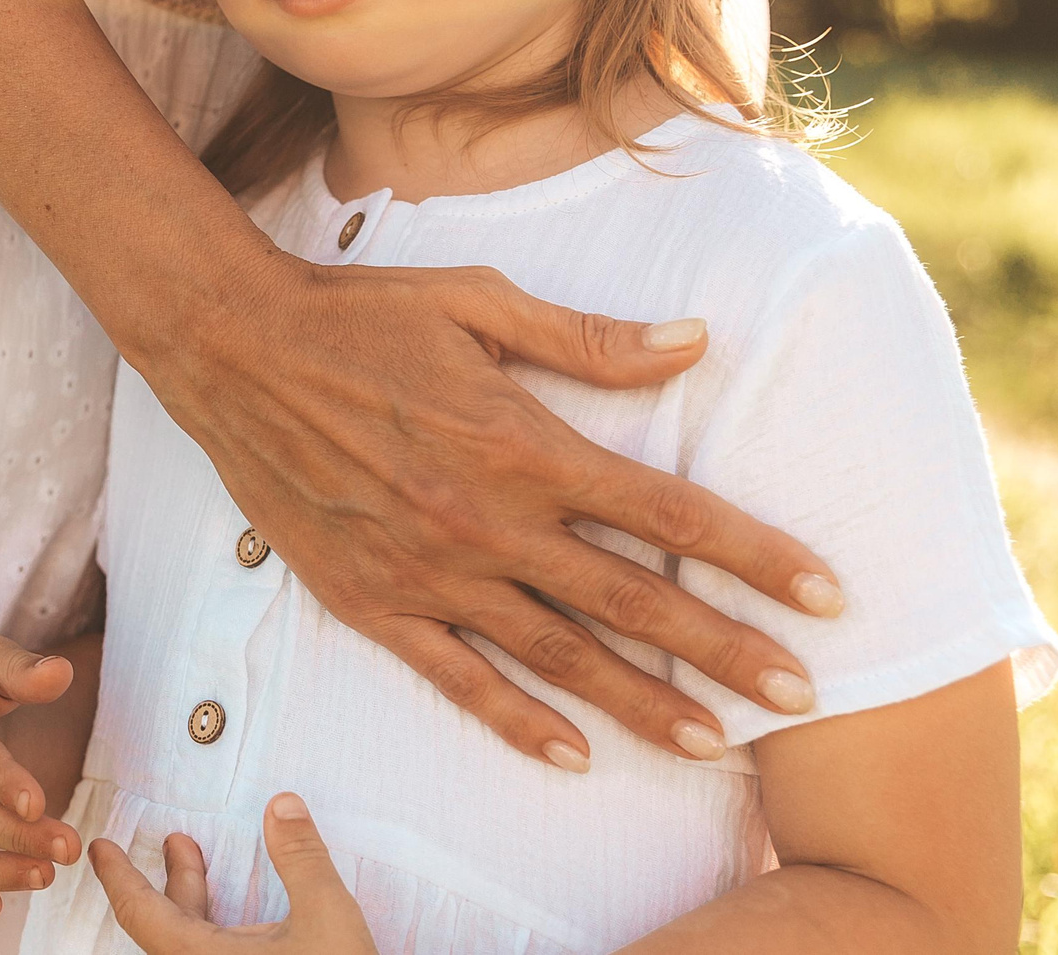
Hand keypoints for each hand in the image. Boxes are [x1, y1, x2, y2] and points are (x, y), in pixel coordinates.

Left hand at [89, 794, 376, 952]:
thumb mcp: (328, 918)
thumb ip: (301, 859)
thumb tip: (283, 804)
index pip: (140, 914)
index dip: (117, 877)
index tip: (101, 849)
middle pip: (164, 926)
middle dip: (172, 879)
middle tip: (176, 840)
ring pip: (190, 944)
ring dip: (194, 902)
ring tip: (198, 857)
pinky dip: (213, 928)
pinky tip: (236, 916)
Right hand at [145, 250, 844, 769]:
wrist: (232, 348)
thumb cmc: (359, 312)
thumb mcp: (478, 302)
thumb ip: (589, 340)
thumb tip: (696, 343)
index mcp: (521, 442)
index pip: (664, 513)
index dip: (753, 556)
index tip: (825, 596)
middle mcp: (484, 520)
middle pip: (629, 601)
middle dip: (725, 651)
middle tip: (803, 696)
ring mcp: (427, 569)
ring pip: (555, 654)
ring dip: (640, 702)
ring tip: (715, 743)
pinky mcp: (371, 599)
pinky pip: (456, 676)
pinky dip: (515, 719)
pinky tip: (570, 754)